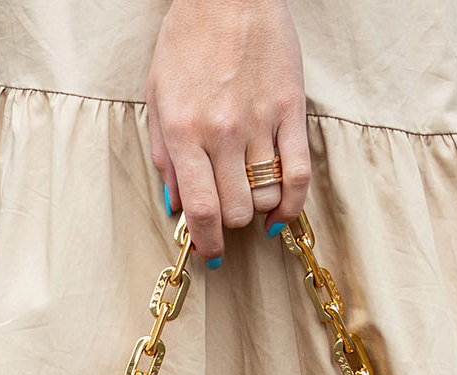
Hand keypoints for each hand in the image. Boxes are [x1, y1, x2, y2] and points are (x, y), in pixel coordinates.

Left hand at [145, 0, 310, 264]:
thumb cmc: (187, 41)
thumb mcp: (158, 96)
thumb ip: (164, 155)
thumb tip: (175, 206)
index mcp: (183, 130)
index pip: (200, 209)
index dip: (206, 240)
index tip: (208, 252)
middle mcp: (222, 131)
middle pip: (236, 209)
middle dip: (230, 224)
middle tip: (227, 217)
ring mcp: (260, 121)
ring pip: (266, 197)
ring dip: (258, 210)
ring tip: (251, 202)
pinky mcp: (292, 110)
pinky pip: (299, 174)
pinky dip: (291, 203)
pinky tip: (281, 212)